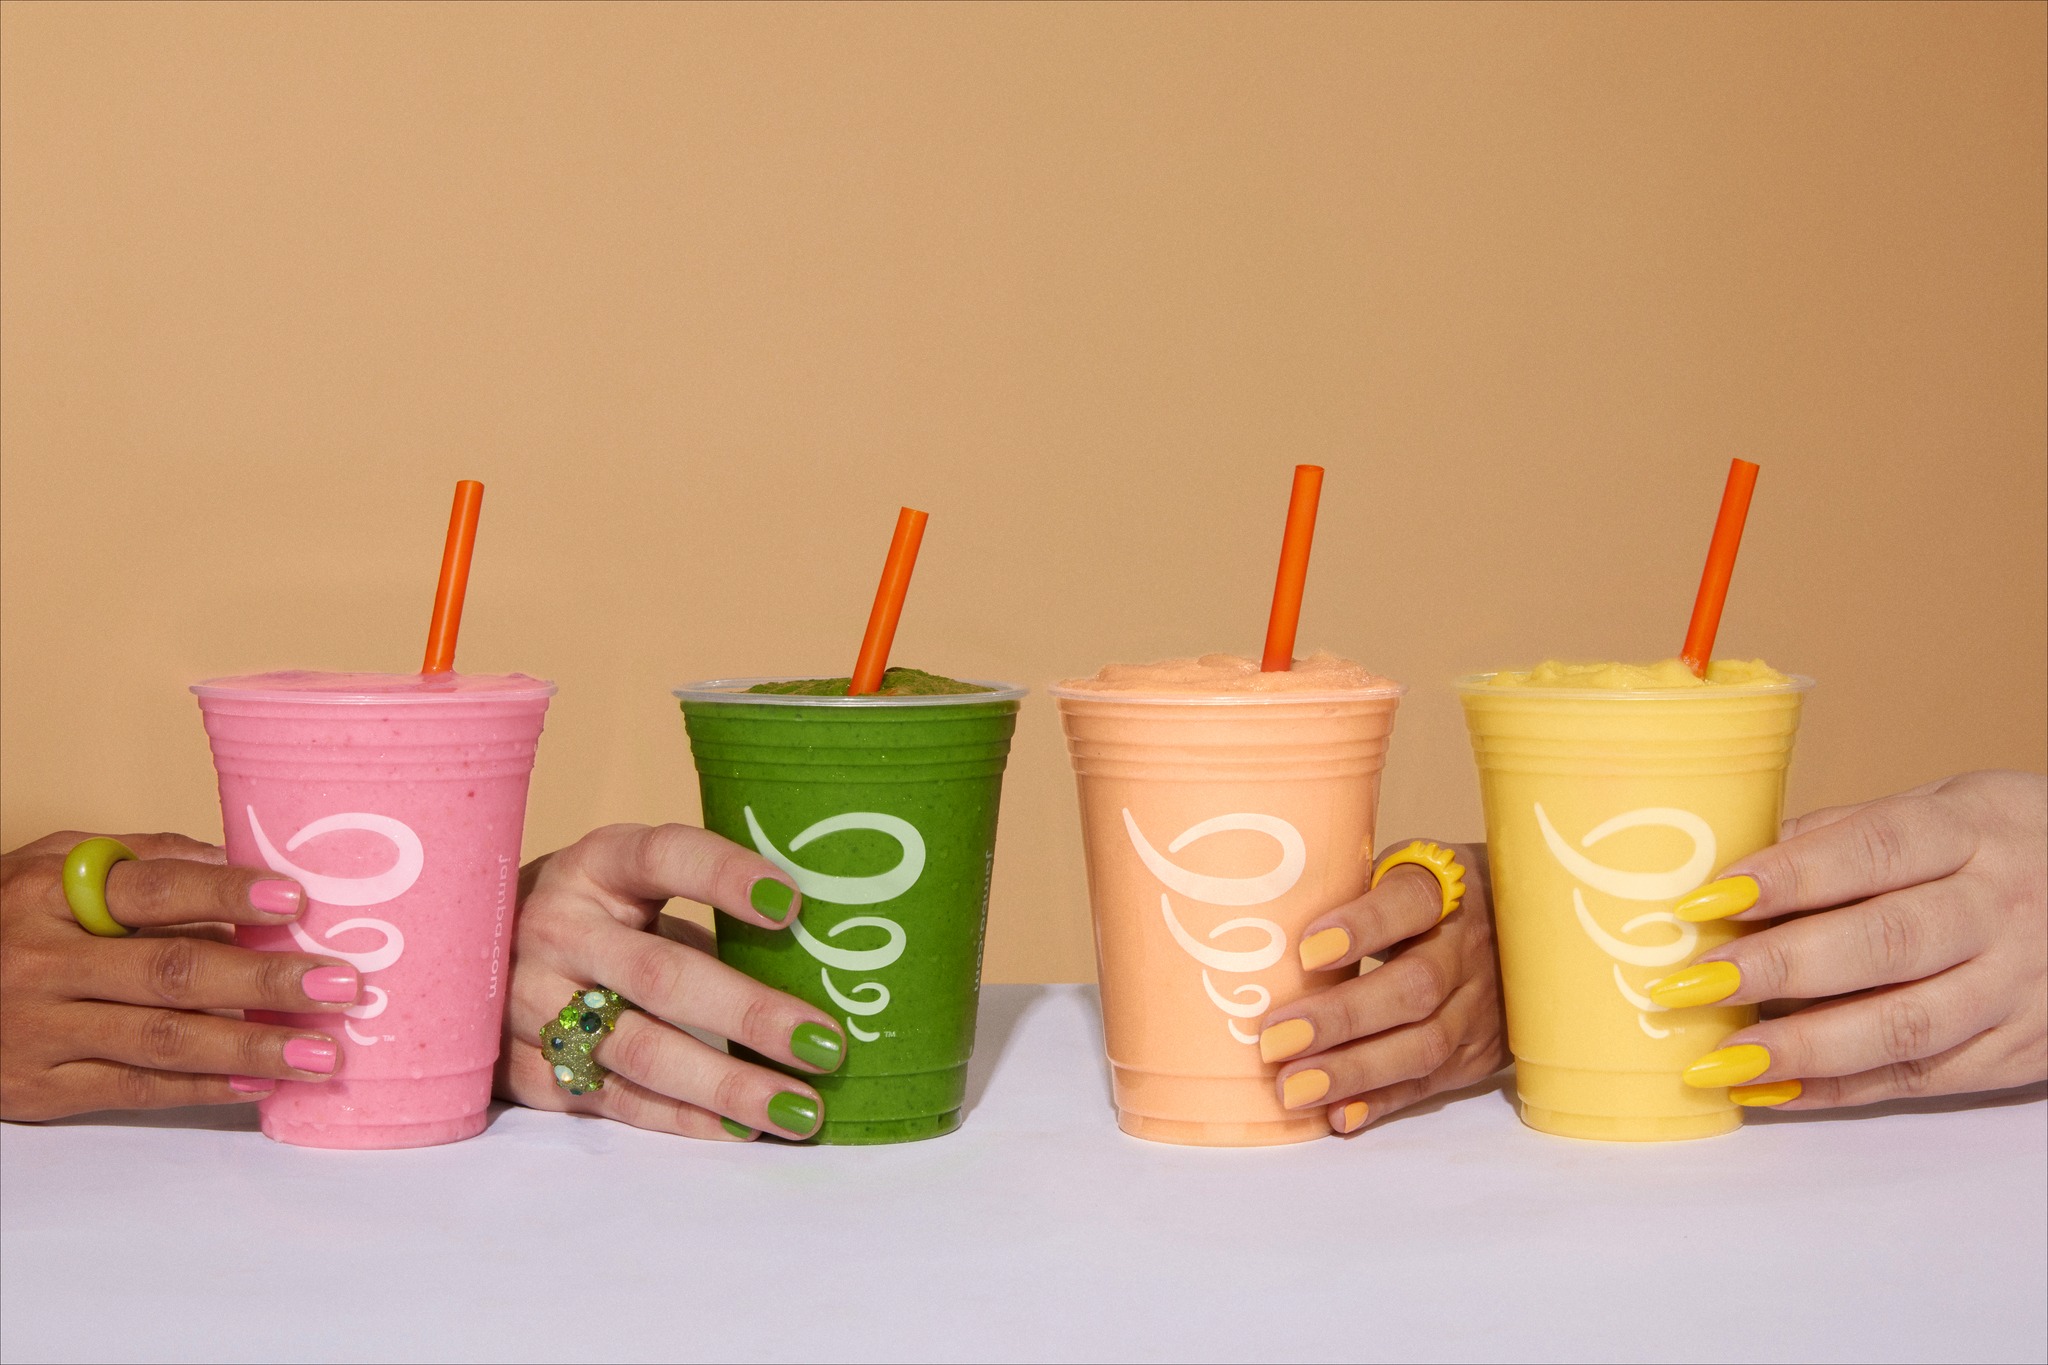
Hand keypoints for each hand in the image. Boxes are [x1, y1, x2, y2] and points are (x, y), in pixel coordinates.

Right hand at [1, 831, 361, 1120]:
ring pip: (162, 1042)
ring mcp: (39, 1030)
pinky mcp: (37, 1088)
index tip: (296, 899)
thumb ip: (147, 859)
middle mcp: (42, 963)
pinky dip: (204, 1089)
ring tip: (322, 1050)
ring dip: (252, 1049)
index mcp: (51, 895)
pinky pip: (134, 1090)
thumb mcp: (58, 867)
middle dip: (265, 983)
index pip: (154, 891)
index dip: (227, 892)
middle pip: (171, 973)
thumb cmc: (11, 918)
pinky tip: (261, 1084)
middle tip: (341, 986)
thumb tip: (242, 856)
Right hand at [499, 823, 847, 1140]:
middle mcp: (557, 928)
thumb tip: (822, 963)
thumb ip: (708, 916)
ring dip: (726, 1084)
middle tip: (825, 1044)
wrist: (474, 958)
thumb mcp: (636, 889)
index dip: (727, 876)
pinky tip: (741, 1128)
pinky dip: (682, 1118)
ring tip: (799, 1108)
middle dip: (750, 1014)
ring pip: (637, 1050)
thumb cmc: (599, 920)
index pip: (664, 857)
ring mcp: (529, 1001)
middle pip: (660, 975)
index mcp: (597, 865)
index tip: (793, 905)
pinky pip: (612, 1099)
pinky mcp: (518, 1068)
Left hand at [1254, 841, 1508, 1133]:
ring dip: (1354, 1071)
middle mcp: (1469, 949)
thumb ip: (1351, 890)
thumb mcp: (1401, 873)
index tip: (1307, 950)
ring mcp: (1480, 1006)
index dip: (1362, 926)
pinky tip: (1336, 1115)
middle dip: (1342, 1018)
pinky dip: (1381, 1102)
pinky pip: (1430, 1084)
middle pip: (1414, 987)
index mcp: (1445, 888)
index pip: (1410, 902)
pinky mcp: (1479, 1054)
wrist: (1525, 934)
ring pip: (1424, 1045)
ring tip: (1292, 1087)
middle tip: (1274, 1038)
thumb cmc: (1426, 900)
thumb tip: (1260, 919)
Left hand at [1648, 770, 2046, 1108]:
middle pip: (1887, 942)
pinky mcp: (2022, 1049)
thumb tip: (1720, 864)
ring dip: (1804, 1047)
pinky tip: (1770, 1090)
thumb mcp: (1938, 812)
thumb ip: (1839, 836)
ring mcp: (2019, 983)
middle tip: (1692, 985)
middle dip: (1779, 968)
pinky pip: (1923, 1077)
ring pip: (1908, 1023)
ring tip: (1720, 1059)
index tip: (1706, 901)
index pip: (1873, 849)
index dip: (1788, 877)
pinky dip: (1840, 1088)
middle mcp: (2001, 906)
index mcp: (1972, 829)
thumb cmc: (1993, 847)